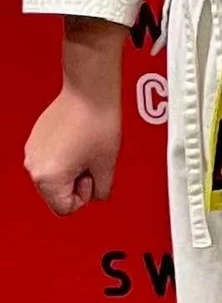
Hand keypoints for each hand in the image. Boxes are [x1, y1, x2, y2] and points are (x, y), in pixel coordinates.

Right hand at [26, 81, 120, 213]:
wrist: (90, 93)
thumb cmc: (98, 123)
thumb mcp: (108, 167)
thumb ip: (101, 191)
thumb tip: (97, 196)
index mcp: (48, 178)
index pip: (64, 209)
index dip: (84, 197)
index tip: (92, 178)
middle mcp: (34, 166)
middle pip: (56, 194)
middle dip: (77, 183)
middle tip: (91, 162)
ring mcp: (32, 151)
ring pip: (53, 177)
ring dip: (71, 169)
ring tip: (85, 149)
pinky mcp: (35, 139)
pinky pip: (50, 160)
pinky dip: (64, 156)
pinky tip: (78, 141)